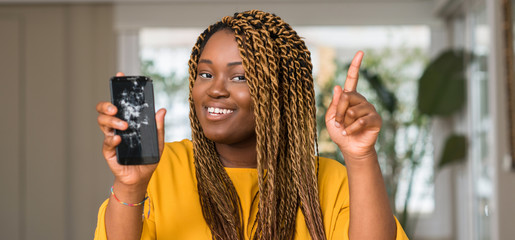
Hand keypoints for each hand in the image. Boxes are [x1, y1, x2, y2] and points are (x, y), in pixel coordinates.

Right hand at [97, 72, 166, 186]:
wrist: (141, 178)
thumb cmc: (148, 158)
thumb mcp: (158, 141)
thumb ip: (158, 127)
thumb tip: (162, 110)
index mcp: (128, 121)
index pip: (121, 102)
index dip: (120, 89)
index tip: (120, 75)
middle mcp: (117, 127)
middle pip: (105, 111)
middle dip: (107, 105)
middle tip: (116, 108)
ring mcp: (112, 138)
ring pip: (102, 123)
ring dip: (112, 121)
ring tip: (124, 126)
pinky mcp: (109, 151)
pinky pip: (107, 142)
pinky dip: (112, 139)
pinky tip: (119, 138)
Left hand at [325, 51, 381, 160]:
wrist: (350, 148)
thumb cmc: (340, 132)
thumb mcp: (331, 117)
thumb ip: (334, 103)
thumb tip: (338, 86)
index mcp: (350, 96)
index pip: (353, 78)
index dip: (355, 65)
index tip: (360, 52)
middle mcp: (361, 100)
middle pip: (346, 97)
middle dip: (338, 111)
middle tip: (338, 123)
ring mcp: (369, 108)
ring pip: (353, 110)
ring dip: (345, 121)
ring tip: (344, 129)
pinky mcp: (375, 119)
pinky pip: (361, 120)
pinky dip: (352, 128)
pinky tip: (349, 132)